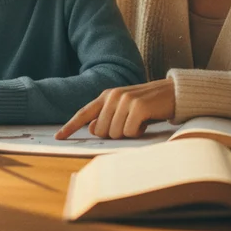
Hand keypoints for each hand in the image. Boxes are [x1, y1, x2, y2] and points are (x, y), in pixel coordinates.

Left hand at [55, 80, 175, 139]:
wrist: (172, 92)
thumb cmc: (147, 104)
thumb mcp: (124, 109)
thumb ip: (106, 117)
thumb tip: (92, 128)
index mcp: (106, 96)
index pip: (83, 113)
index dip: (70, 126)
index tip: (58, 137)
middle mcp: (113, 96)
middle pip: (100, 131)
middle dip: (113, 134)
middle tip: (128, 125)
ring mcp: (125, 100)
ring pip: (114, 133)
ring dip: (127, 133)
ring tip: (138, 122)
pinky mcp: (138, 107)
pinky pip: (129, 132)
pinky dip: (137, 133)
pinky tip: (145, 123)